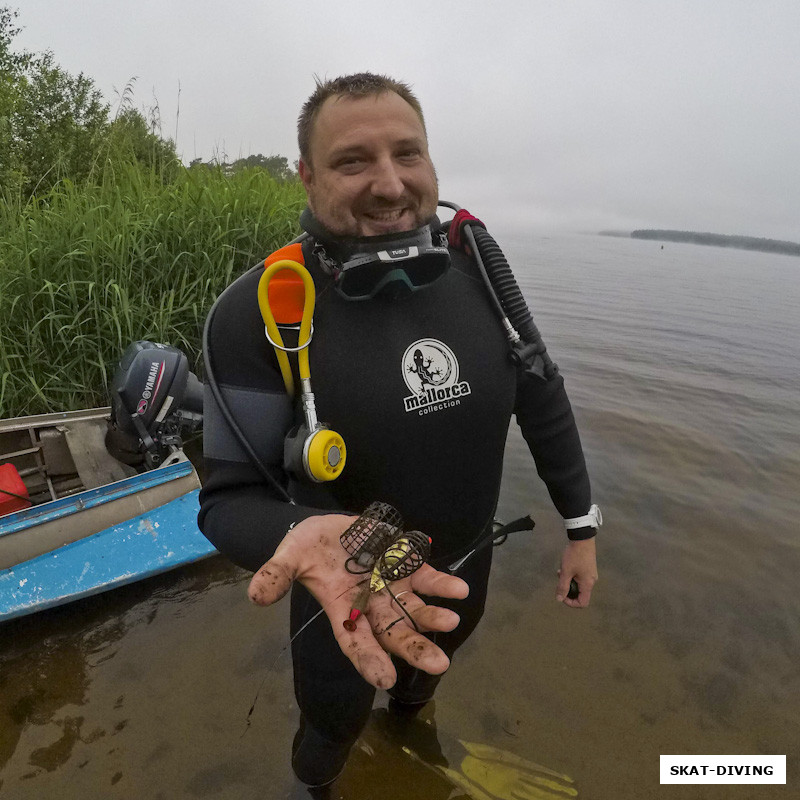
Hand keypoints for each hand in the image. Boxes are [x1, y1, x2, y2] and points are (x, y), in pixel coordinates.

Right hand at [247, 514, 468, 688]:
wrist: (330, 528)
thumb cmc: (309, 548)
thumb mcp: (289, 556)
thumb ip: (276, 574)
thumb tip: (255, 595)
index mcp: (342, 609)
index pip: (355, 641)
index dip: (369, 660)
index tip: (385, 679)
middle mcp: (371, 604)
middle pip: (394, 633)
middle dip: (415, 648)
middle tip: (439, 665)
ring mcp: (391, 586)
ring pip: (415, 609)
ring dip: (432, 616)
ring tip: (450, 621)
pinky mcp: (406, 564)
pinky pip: (426, 578)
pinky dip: (442, 584)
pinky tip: (459, 590)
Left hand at [556, 537, 596, 606]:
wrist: (582, 538)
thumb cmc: (574, 556)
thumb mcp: (566, 571)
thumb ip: (562, 586)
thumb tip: (559, 599)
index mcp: (587, 584)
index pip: (583, 603)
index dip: (571, 603)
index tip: (562, 595)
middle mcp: (591, 581)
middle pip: (580, 594)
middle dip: (568, 590)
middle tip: (560, 581)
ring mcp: (590, 574)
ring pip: (578, 584)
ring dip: (568, 581)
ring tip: (560, 572)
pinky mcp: (588, 567)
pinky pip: (580, 577)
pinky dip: (571, 575)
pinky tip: (565, 567)